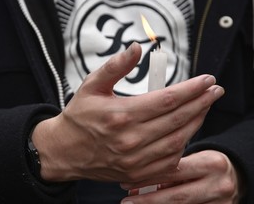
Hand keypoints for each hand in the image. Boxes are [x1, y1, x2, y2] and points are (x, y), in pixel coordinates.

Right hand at [32, 42, 223, 182]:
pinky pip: (169, 161)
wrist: (65, 150)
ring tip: (205, 107)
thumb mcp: (91, 86)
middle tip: (216, 90)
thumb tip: (137, 48)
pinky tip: (187, 132)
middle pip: (177, 119)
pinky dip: (183, 145)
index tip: (207, 79)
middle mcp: (130, 140)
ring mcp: (134, 160)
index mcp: (120, 115)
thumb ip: (115, 66)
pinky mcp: (136, 173)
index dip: (191, 88)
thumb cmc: (78, 116)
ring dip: (196, 123)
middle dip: (201, 102)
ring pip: (177, 140)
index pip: (166, 99)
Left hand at [121, 150, 241, 203]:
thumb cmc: (205, 164)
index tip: (125, 183)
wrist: (235, 176)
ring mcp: (222, 203)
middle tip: (126, 202)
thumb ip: (170, 170)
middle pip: (176, 196)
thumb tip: (137, 186)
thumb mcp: (192, 160)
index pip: (172, 171)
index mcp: (210, 163)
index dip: (146, 178)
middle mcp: (219, 185)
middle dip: (147, 200)